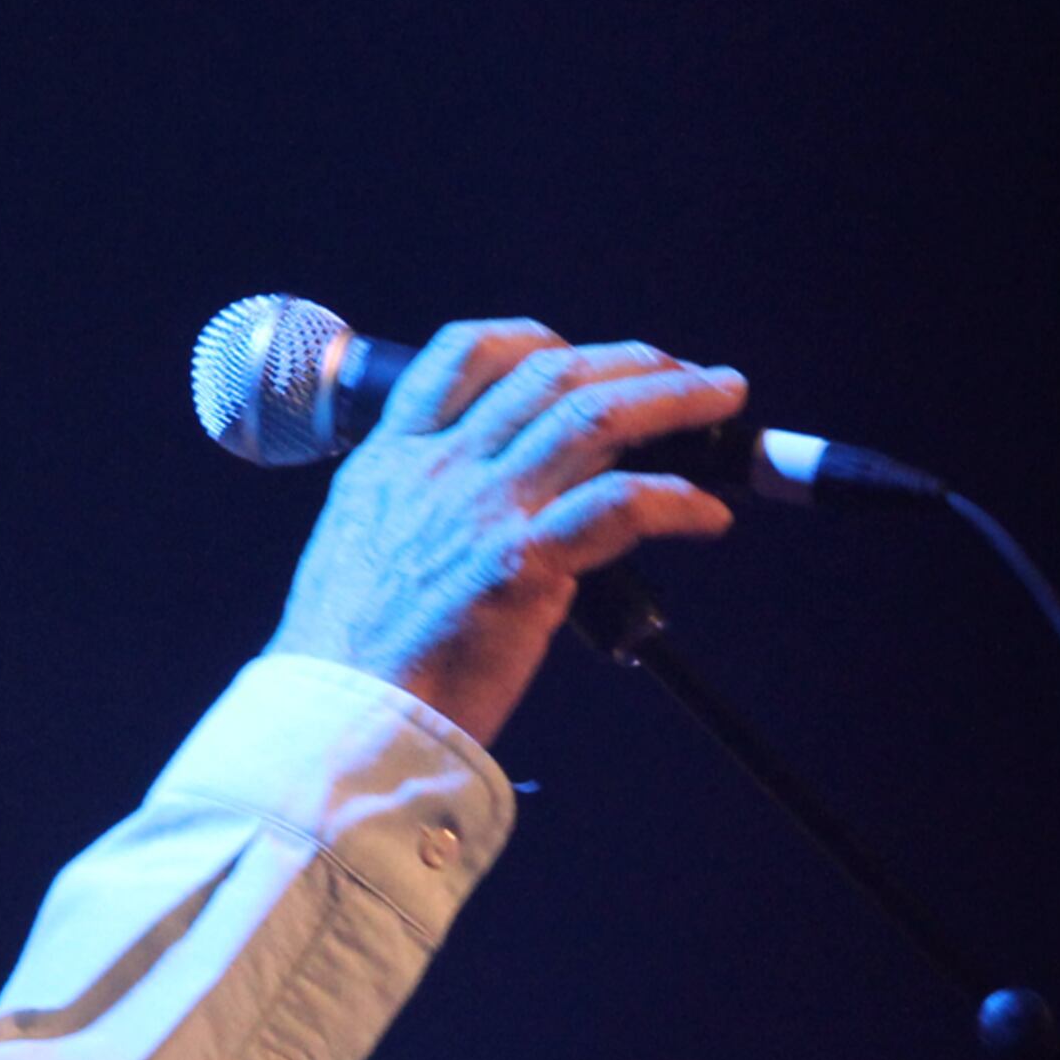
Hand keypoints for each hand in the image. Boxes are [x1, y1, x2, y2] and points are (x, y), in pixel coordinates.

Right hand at [264, 323, 743, 749]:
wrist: (338, 720)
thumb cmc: (351, 660)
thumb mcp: (359, 549)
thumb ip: (417, 513)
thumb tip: (478, 517)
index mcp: (391, 460)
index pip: (462, 354)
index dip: (533, 338)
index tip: (576, 353)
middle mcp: (439, 468)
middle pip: (550, 373)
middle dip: (631, 361)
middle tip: (684, 373)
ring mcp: (483, 510)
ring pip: (596, 418)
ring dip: (674, 399)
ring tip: (721, 400)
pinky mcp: (521, 565)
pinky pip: (621, 505)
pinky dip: (677, 501)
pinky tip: (708, 514)